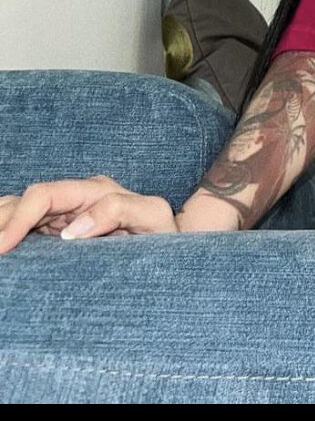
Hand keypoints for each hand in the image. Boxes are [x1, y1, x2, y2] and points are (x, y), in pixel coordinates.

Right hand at [0, 175, 179, 252]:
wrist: (171, 246)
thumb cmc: (164, 231)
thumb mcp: (152, 216)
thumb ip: (119, 210)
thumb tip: (72, 230)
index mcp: (93, 190)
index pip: (43, 195)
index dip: (19, 217)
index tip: (3, 246)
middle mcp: (74, 199)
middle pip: (22, 202)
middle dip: (0, 223)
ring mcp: (63, 215)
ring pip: (17, 212)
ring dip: (1, 227)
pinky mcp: (57, 232)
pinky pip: (23, 229)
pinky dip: (8, 235)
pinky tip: (4, 249)